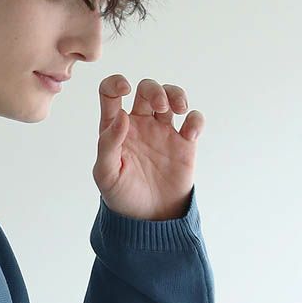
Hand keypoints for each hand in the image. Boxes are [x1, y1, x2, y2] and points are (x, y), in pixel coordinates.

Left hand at [93, 74, 205, 220]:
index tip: (124, 90)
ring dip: (176, 94)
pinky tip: (191, 133)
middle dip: (154, 90)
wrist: (148, 219)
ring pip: (171, 96)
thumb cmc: (121, 196)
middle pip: (147, 89)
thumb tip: (121, 116)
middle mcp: (139, 125)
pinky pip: (193, 120)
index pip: (110, 93)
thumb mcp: (106, 174)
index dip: (115, 83)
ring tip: (177, 110)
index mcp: (115, 128)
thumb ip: (108, 144)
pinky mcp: (184, 144)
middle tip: (159, 108)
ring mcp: (162, 132)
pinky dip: (195, 119)